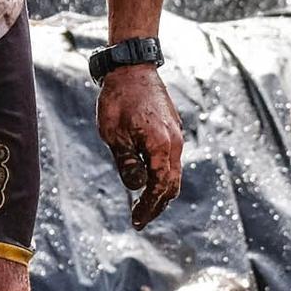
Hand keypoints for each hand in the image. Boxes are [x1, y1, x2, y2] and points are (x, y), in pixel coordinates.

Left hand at [96, 65, 182, 230]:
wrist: (133, 68)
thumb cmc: (119, 100)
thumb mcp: (114, 135)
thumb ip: (127, 163)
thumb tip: (137, 187)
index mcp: (161, 147)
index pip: (159, 188)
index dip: (149, 208)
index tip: (137, 222)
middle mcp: (174, 143)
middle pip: (172, 184)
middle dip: (158, 204)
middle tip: (141, 217)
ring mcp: (176, 134)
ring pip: (174, 171)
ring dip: (161, 190)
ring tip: (144, 202)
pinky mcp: (173, 128)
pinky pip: (172, 158)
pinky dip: (162, 174)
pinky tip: (148, 176)